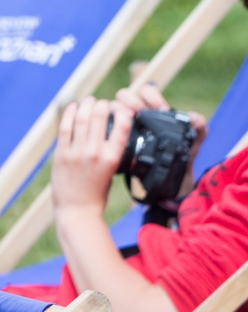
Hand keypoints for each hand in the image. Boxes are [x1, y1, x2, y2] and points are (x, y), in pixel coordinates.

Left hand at [51, 98, 127, 213]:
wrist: (77, 210)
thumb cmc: (98, 194)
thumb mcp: (113, 174)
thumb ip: (114, 155)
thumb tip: (118, 139)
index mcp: (113, 159)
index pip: (122, 128)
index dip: (122, 113)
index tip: (121, 109)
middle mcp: (95, 153)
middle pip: (99, 118)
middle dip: (103, 106)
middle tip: (104, 103)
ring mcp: (77, 153)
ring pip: (82, 119)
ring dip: (87, 106)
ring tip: (90, 101)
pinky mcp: (61, 154)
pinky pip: (65, 128)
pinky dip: (69, 114)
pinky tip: (73, 107)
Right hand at [114, 83, 207, 195]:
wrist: (174, 181)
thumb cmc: (183, 157)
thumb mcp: (194, 144)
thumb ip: (200, 129)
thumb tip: (193, 118)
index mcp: (156, 112)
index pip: (147, 91)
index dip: (151, 96)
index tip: (160, 110)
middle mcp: (139, 116)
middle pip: (124, 96)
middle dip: (129, 101)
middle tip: (137, 114)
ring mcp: (127, 127)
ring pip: (113, 110)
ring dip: (117, 112)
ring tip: (126, 124)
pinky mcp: (119, 141)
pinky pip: (108, 130)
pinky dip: (110, 128)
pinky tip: (118, 136)